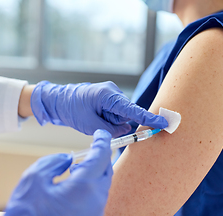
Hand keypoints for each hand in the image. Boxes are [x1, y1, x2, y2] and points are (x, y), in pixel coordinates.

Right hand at [5, 129, 112, 215]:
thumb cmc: (27, 214)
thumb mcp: (33, 179)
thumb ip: (53, 162)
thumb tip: (67, 158)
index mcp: (85, 187)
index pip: (101, 156)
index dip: (102, 141)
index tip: (101, 134)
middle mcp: (96, 200)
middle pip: (106, 171)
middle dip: (100, 157)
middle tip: (91, 148)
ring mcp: (95, 212)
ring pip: (102, 185)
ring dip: (94, 172)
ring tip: (77, 167)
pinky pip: (97, 198)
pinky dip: (91, 186)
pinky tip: (75, 184)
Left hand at [31, 81, 167, 136]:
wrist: (58, 100)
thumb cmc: (71, 110)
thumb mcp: (90, 125)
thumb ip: (111, 130)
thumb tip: (126, 129)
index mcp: (108, 95)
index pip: (132, 110)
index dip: (149, 118)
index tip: (164, 123)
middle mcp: (112, 92)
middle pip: (126, 114)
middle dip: (115, 122)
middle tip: (97, 122)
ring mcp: (110, 94)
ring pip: (120, 115)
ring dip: (110, 121)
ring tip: (93, 116)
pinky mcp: (108, 97)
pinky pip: (115, 112)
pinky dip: (107, 118)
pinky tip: (95, 114)